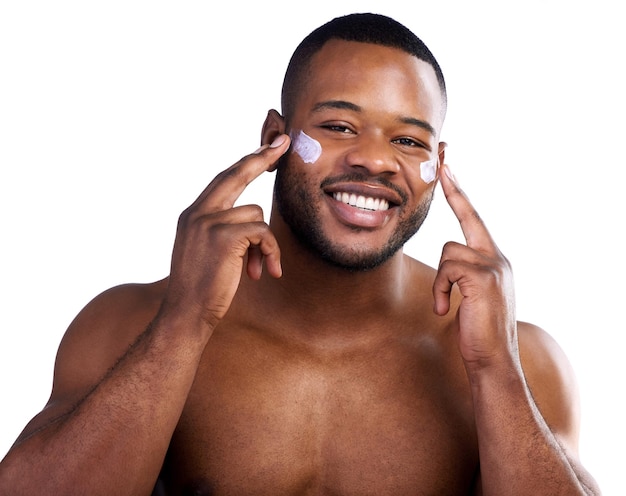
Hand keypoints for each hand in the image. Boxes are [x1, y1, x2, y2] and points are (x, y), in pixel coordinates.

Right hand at [160, 134, 290, 331]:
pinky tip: (264, 272)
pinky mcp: (224, 236)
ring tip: (258, 269)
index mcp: (193, 215)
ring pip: (256, 213)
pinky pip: (262, 232)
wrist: (186, 315)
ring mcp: (208, 222)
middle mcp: (197, 213)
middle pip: (235, 174)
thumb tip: (252, 218)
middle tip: (284, 143)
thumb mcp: (207, 251)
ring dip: (265, 243)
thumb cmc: (202, 289)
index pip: (223, 180)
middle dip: (261, 157)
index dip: (245, 162)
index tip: (265, 147)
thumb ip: (222, 229)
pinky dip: (270, 251)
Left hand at [433, 164, 517, 369]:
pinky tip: (446, 309)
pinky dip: (441, 289)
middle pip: (469, 217)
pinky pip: (447, 269)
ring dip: (441, 279)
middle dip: (455, 190)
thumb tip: (451, 259)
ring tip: (446, 304)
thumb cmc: (477, 331)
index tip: (449, 171)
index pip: (475, 220)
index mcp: (495, 260)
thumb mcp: (473, 296)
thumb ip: (466, 272)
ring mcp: (493, 265)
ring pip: (448, 250)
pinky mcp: (482, 276)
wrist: (493, 360)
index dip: (461, 195)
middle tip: (443, 165)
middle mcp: (498, 258)